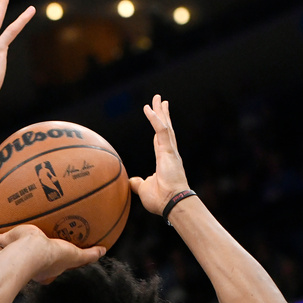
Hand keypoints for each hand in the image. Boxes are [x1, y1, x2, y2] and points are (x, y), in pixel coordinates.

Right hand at [0, 222, 104, 283]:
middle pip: (25, 256)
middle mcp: (26, 260)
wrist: (31, 253)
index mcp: (43, 266)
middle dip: (25, 252)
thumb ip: (88, 255)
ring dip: (4, 243)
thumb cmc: (53, 257)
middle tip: (28, 243)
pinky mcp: (4, 241)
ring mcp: (13, 251)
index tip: (51, 254)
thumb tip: (104, 250)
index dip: (49, 261)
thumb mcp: (75, 256)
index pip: (46, 264)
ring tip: (5, 233)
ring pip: (6, 248)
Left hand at [128, 94, 192, 215]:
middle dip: (162, 113)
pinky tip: (148, 109)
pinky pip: (161, 130)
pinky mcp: (168, 151)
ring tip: (158, 98)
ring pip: (165, 126)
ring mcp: (170, 151)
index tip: (158, 115)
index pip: (160, 138)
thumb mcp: (144, 188)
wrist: (171, 204)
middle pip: (165, 128)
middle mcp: (169, 152)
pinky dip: (154, 119)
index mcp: (164, 159)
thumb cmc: (161, 200)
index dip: (158, 126)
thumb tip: (131, 181)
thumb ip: (138, 183)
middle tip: (160, 100)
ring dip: (160, 111)